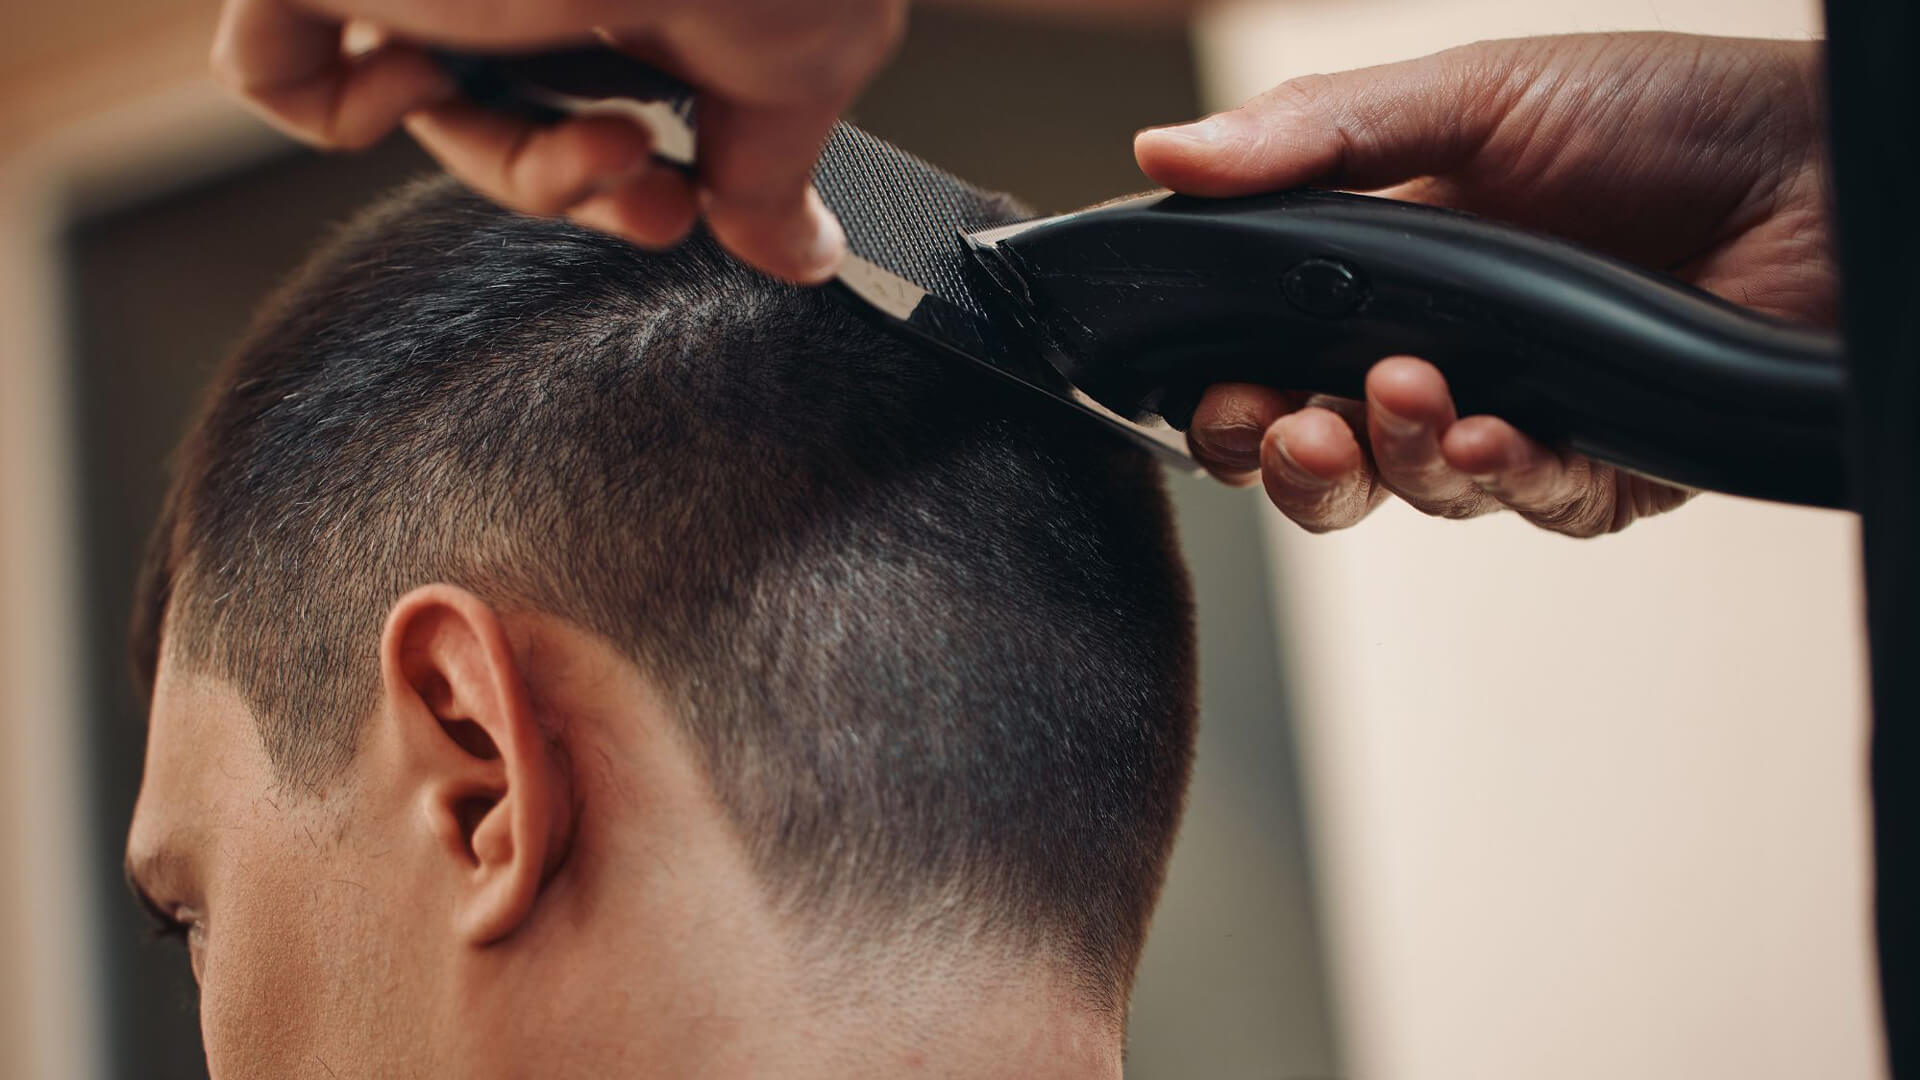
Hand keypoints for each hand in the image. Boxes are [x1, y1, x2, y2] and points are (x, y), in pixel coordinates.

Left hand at [211, 0, 906, 282]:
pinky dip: (341, 112)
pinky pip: (274, 72)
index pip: (590, 91)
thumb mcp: (799, 66)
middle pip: (511, 115)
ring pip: (424, 108)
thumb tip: (805, 252)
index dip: (633, 179)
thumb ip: (773, 172)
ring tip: (608, 148)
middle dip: (588, 190)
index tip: (687, 206)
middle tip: (655, 206)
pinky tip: (423, 76)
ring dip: (523, 171)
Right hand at [1135, 32, 1832, 535]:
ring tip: (1415, 391)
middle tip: (1287, 430)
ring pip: (1417, 491)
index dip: (1231, 394)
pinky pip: (1532, 503)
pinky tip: (1493, 434)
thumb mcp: (1471, 96)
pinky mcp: (1608, 465)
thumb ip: (1316, 137)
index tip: (1214, 387)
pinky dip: (1503, 475)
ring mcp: (1522, 414)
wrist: (1822, 167)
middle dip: (1289, 459)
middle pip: (1327, 454)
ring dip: (1397, 455)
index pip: (1273, 361)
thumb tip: (1168, 155)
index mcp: (1391, 272)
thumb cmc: (1665, 112)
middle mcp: (1447, 354)